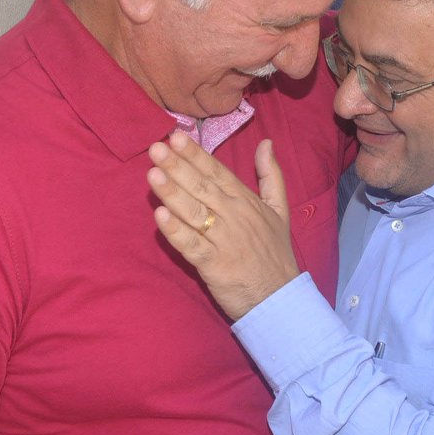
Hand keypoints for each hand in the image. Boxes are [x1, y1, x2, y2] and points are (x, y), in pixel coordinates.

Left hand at [148, 133, 299, 321]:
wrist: (279, 297)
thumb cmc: (274, 253)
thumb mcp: (280, 209)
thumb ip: (271, 175)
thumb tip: (266, 143)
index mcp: (247, 201)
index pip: (218, 172)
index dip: (196, 155)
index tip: (176, 137)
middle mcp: (235, 216)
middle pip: (202, 187)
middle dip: (178, 167)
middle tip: (156, 148)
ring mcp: (223, 241)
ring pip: (194, 212)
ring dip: (173, 193)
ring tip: (153, 174)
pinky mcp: (213, 265)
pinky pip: (191, 245)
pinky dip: (176, 231)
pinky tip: (160, 216)